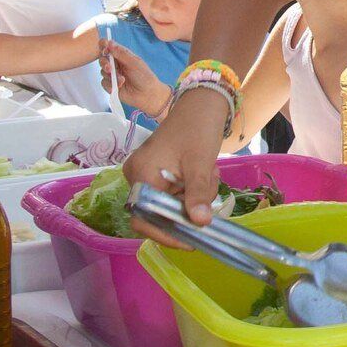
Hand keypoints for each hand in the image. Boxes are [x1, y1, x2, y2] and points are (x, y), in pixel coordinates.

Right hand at [101, 39, 170, 120]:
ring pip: (102, 71)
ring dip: (111, 75)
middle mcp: (116, 64)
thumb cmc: (144, 77)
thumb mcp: (134, 62)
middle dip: (104, 62)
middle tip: (109, 67)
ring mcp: (113, 75)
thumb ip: (121, 53)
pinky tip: (119, 86)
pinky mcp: (110, 85)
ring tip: (122, 80)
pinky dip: (110, 84)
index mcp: (122, 56)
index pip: (109, 47)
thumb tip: (110, 43)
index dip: (104, 46)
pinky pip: (103, 82)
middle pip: (103, 59)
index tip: (105, 48)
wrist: (147, 95)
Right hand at [121, 89, 230, 232]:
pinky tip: (205, 173)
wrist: (203, 105)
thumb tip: (200, 223)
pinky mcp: (158, 173)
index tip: (191, 241)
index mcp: (139, 174)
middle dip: (187, 208)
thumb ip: (198, 194)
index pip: (144, 218)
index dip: (166, 233)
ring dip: (194, 197)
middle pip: (159, 212)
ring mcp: (146, 174)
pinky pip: (174, 193)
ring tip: (210, 175)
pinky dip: (192, 190)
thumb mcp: (200, 164)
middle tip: (209, 191)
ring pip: (170, 204)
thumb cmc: (197, 128)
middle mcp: (136, 176)